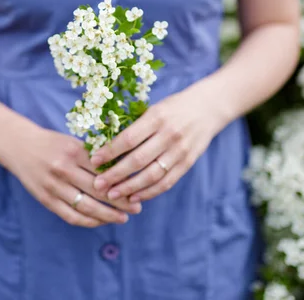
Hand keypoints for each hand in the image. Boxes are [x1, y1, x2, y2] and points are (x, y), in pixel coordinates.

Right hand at [3, 124, 141, 227]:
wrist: (18, 145)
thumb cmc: (52, 143)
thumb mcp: (73, 142)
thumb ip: (94, 156)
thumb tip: (123, 168)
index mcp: (74, 151)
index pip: (105, 170)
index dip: (123, 181)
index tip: (138, 188)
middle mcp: (64, 169)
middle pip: (98, 191)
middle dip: (121, 201)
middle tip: (137, 207)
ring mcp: (53, 186)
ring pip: (86, 207)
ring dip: (107, 215)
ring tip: (122, 218)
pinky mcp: (45, 199)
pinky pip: (70, 215)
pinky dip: (88, 221)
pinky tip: (100, 221)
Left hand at [89, 82, 227, 202]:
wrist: (209, 107)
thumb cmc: (174, 107)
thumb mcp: (154, 109)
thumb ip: (136, 126)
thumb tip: (107, 146)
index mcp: (157, 117)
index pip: (129, 138)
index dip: (110, 151)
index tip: (94, 161)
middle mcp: (169, 135)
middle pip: (138, 160)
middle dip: (115, 175)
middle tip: (98, 184)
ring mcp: (180, 150)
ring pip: (151, 175)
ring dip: (130, 188)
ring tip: (112, 195)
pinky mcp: (188, 163)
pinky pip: (167, 182)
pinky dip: (149, 192)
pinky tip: (134, 197)